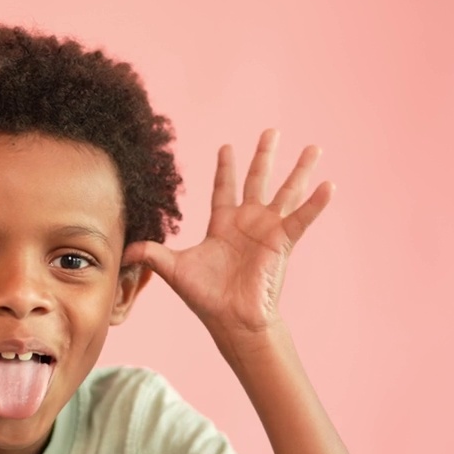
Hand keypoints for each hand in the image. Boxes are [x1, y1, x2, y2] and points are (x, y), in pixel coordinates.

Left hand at [123, 129, 332, 339]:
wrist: (232, 322)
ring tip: (314, 147)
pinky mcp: (282, 242)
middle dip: (263, 155)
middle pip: (258, 179)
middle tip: (271, 131)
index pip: (223, 188)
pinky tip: (329, 185)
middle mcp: (248, 222)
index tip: (226, 147)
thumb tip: (124, 248)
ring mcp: (268, 230)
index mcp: (223, 225)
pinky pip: (302, 218)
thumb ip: (152, 253)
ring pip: (286, 192)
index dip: (225, 168)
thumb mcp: (174, 270)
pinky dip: (316, 203)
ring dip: (300, 170)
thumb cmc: (207, 298)